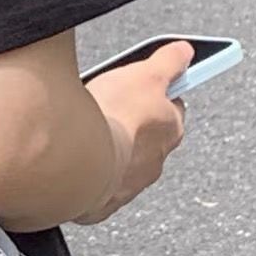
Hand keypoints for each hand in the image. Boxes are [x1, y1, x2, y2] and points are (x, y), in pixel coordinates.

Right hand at [74, 40, 192, 224]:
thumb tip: (184, 52)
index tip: (139, 87)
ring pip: (118, 162)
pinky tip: (71, 159)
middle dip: (126, 125)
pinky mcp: (100, 203)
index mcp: (170, 130)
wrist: (78, 160)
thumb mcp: (146, 73)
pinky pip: (93, 184)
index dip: (154, 95)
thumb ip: (170, 61)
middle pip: (143, 137)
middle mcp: (154, 162)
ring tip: (81, 133)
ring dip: (105, 149)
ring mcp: (127, 185)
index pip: (170, 108)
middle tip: (102, 108)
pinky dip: (85, 173)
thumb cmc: (115, 118)